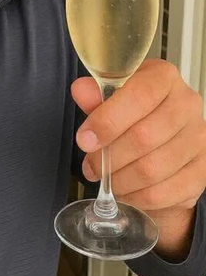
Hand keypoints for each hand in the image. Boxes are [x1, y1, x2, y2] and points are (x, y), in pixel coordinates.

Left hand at [73, 59, 205, 258]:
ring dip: (120, 180)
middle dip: (109, 157)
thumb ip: (95, 94)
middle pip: (144, 137)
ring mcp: (198, 139)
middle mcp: (186, 104)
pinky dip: (137, 197)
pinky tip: (126, 190)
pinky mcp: (202, 171)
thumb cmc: (135, 111)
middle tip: (91, 165)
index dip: (108, 121)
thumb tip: (81, 90)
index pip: (139, 96)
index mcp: (163, 78)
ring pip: (152, 169)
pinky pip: (163, 192)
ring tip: (106, 178)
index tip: (85, 140)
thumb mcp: (112, 95)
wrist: (165, 134)